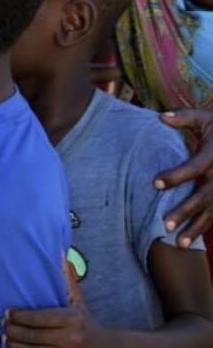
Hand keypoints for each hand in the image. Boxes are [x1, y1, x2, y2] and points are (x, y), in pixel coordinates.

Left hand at [3, 260, 107, 346]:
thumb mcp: (77, 299)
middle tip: (2, 324)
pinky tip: (13, 347)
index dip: (20, 316)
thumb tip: (59, 251)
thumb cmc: (83, 320)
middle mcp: (70, 338)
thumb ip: (66, 278)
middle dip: (12, 330)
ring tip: (5, 337)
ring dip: (13, 344)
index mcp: (73, 318)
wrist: (103, 347)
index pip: (41, 317)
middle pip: (33, 336)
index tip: (6, 312)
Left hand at [154, 108, 212, 247]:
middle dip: (185, 211)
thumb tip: (160, 116)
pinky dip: (205, 228)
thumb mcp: (204, 118)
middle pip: (204, 196)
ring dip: (196, 228)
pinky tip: (190, 240)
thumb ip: (184, 116)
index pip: (194, 167)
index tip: (155, 184)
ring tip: (178, 244)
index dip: (176, 176)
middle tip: (164, 224)